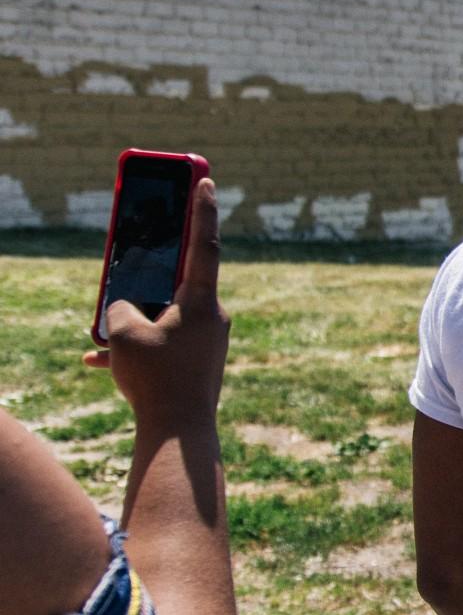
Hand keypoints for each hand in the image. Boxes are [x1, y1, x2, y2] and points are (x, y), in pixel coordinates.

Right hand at [84, 177, 230, 427]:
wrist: (179, 435)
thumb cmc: (156, 379)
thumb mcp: (123, 333)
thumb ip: (119, 307)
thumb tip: (126, 306)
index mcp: (202, 301)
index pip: (204, 243)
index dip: (202, 209)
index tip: (206, 179)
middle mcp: (212, 316)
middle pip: (177, 278)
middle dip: (151, 266)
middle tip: (143, 235)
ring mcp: (207, 339)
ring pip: (163, 314)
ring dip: (133, 318)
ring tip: (103, 334)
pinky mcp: (198, 360)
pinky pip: (163, 342)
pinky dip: (135, 346)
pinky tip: (98, 359)